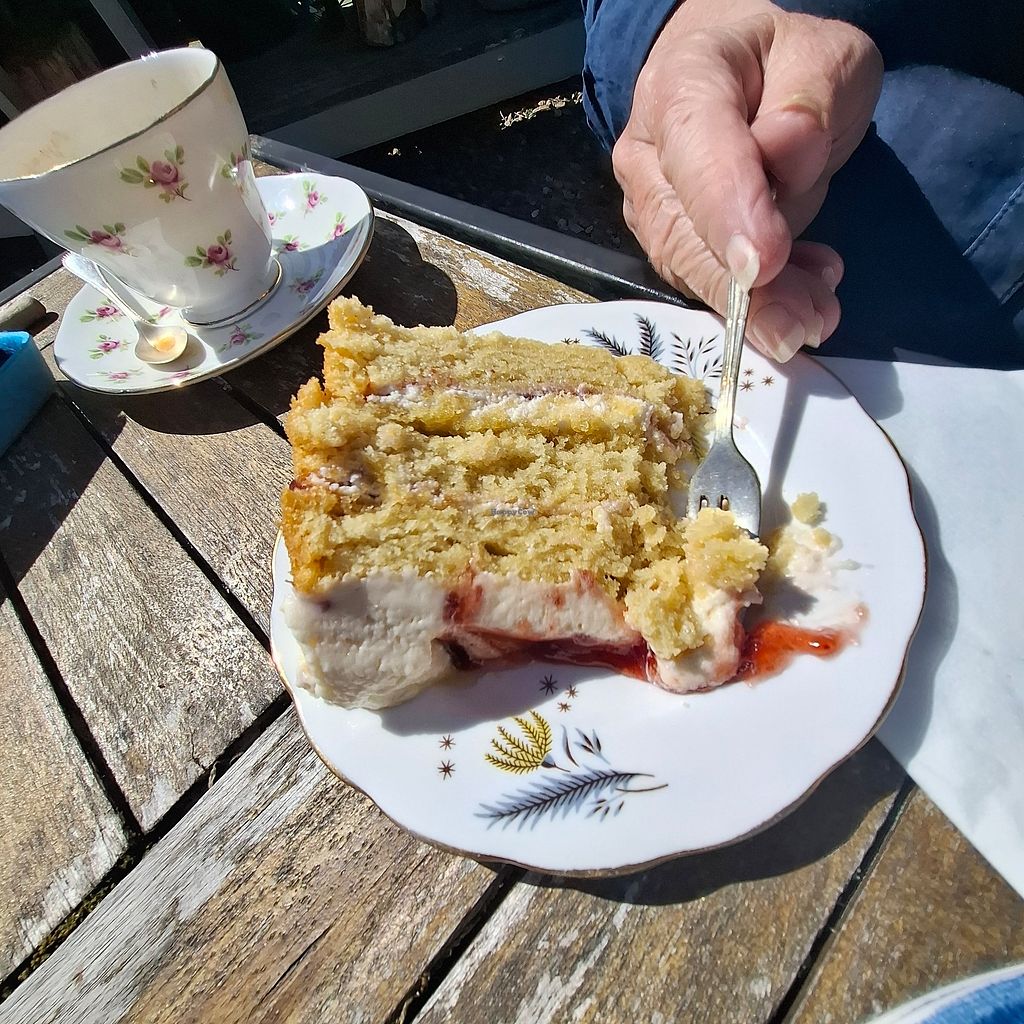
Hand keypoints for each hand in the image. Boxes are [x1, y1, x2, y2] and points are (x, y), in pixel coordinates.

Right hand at [613, 0, 881, 359]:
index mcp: (681, 85)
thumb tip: (786, 153)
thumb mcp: (825, 54)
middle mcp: (646, 153)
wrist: (734, 77)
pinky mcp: (667, 246)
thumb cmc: (781, 65)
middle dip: (744, 287)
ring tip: (816, 314)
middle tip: (804, 322)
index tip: (763, 265)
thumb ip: (808, 97)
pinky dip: (756, 301)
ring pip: (691, 270)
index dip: (727, 214)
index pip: (697, 155)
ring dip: (756, 304)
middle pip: (684, 234)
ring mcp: (648, 206)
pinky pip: (705, 284)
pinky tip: (803, 296)